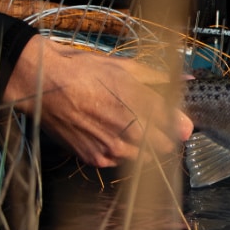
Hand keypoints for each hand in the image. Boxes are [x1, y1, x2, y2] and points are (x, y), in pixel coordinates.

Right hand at [3, 35, 192, 167]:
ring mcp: (112, 147)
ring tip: (129, 130)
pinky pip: (120, 162)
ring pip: (145, 157)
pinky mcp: (95, 159)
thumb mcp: (124, 67)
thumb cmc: (82, 70)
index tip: (178, 121)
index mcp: (140, 103)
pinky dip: (121, 153)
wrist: (41, 83)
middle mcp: (129, 129)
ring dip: (145, 147)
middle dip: (166, 137)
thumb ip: (158, 77)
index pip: (178, 126)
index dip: (180, 124)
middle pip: (166, 146)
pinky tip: (110, 136)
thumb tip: (187, 78)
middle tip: (156, 127)